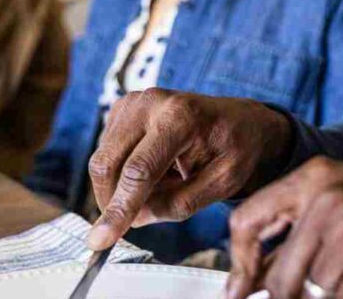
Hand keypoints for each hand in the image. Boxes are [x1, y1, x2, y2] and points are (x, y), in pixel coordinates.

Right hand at [85, 88, 293, 249]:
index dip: (118, 209)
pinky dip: (120, 172)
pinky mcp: (123, 109)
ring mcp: (133, 102)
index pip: (138, 171)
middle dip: (111, 202)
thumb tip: (134, 219)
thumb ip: (179, 204)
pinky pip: (106, 152)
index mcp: (181, 118)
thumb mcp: (222, 183)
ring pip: (103, 160)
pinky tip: (152, 171)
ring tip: (162, 184)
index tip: (102, 240)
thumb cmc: (236, 149)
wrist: (240, 119)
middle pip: (108, 163)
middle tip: (127, 224)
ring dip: (120, 186)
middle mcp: (151, 103)